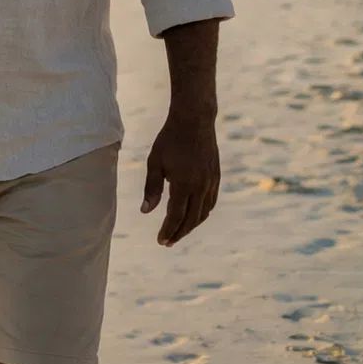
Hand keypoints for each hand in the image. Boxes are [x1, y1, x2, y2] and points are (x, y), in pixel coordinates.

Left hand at [143, 109, 219, 246]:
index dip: (168, 230)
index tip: (161, 241)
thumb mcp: (155, 162)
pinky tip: (193, 216)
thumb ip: (152, 188)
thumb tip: (146, 211)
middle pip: (191, 219)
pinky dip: (202, 214)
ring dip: (191, 225)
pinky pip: (210, 202)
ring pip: (203, 213)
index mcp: (184, 184)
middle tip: (167, 242)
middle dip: (179, 233)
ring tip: (178, 232)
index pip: (176, 215)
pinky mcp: (216, 178)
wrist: (194, 121)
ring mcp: (211, 183)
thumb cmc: (169, 140)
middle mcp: (201, 186)